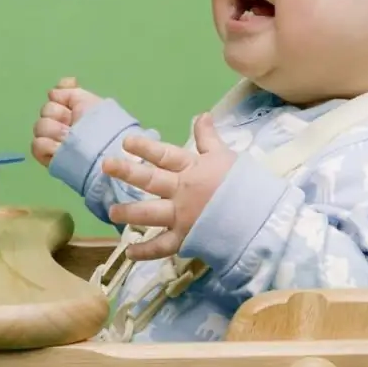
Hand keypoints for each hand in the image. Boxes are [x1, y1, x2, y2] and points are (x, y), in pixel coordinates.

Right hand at [30, 77, 102, 166]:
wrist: (107, 149)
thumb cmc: (103, 124)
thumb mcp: (90, 102)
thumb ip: (69, 91)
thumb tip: (51, 93)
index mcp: (70, 109)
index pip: (54, 95)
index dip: (61, 98)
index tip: (72, 105)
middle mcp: (60, 123)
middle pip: (45, 110)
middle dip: (60, 115)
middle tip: (73, 125)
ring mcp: (52, 140)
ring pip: (40, 127)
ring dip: (55, 131)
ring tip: (69, 138)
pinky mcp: (48, 157)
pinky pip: (36, 145)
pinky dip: (47, 144)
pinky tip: (60, 147)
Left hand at [103, 112, 234, 259]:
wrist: (261, 217)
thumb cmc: (243, 184)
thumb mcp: (225, 156)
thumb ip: (208, 138)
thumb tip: (201, 114)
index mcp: (192, 169)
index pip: (165, 155)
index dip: (145, 148)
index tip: (126, 142)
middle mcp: (182, 191)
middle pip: (151, 179)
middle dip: (127, 172)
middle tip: (106, 165)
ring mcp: (182, 216)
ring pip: (150, 213)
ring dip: (129, 212)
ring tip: (111, 211)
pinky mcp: (186, 238)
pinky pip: (162, 246)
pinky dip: (146, 251)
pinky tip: (130, 252)